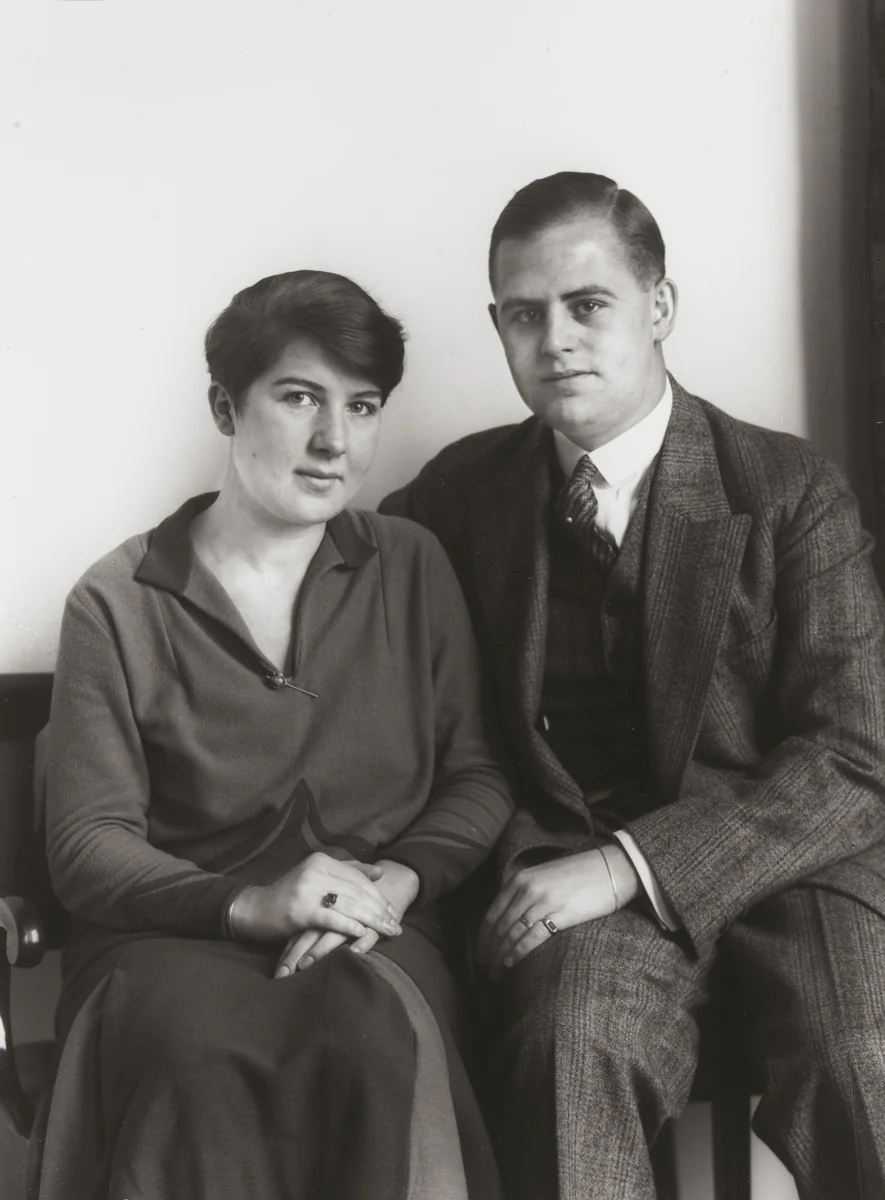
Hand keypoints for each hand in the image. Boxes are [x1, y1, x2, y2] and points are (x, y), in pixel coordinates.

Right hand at [274, 859, 419, 977]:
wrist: (254, 909)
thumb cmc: (288, 895)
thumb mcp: (316, 877)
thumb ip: (347, 871)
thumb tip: (379, 872)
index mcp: (321, 861)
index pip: (358, 877)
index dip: (378, 894)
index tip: (393, 910)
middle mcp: (316, 870)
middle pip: (357, 890)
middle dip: (380, 909)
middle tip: (396, 925)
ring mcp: (307, 889)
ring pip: (349, 903)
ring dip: (372, 920)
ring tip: (388, 931)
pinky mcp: (300, 909)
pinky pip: (331, 917)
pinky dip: (349, 925)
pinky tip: (363, 933)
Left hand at [476, 846, 638, 977]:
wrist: (611, 869)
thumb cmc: (579, 874)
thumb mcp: (543, 877)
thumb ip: (524, 892)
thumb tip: (509, 918)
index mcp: (519, 880)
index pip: (492, 914)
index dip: (483, 938)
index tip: (479, 954)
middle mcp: (526, 890)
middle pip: (499, 927)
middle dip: (489, 951)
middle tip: (484, 969)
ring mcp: (542, 902)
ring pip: (512, 934)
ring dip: (500, 956)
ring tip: (496, 973)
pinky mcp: (560, 914)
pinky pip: (532, 937)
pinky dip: (518, 952)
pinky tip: (511, 963)